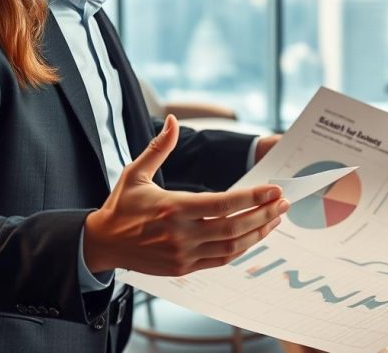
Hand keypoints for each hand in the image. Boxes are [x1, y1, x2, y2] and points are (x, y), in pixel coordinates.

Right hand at [83, 115, 288, 276]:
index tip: (274, 190)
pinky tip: (254, 235)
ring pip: (232, 247)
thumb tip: (172, 120)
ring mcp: (184, 254)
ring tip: (276, 218)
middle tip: (284, 202)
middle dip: (264, 214)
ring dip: (258, 232)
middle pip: (234, 227)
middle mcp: (181, 234)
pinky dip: (241, 248)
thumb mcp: (136, 172)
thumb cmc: (121, 206)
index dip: (253, 198)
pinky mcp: (184, 268)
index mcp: (173, 208)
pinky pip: (221, 260)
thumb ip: (159, 147)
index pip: (223, 204)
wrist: (103, 244)